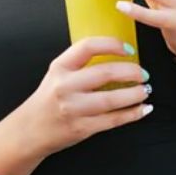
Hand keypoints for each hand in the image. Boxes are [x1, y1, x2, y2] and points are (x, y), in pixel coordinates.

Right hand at [22, 37, 151, 155]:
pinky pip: (112, 120)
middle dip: (131, 72)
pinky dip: (132, 114)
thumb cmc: (48, 100)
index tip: (129, 49)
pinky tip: (142, 109)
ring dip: (134, 94)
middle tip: (143, 73)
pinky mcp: (81, 128)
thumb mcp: (57, 75)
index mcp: (60, 67)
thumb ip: (80, 65)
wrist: (30, 130)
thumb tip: (117, 58)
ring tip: (145, 90)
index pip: (88, 47)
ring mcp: (73, 108)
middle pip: (104, 73)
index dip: (112, 45)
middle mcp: (65, 86)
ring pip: (111, 99)